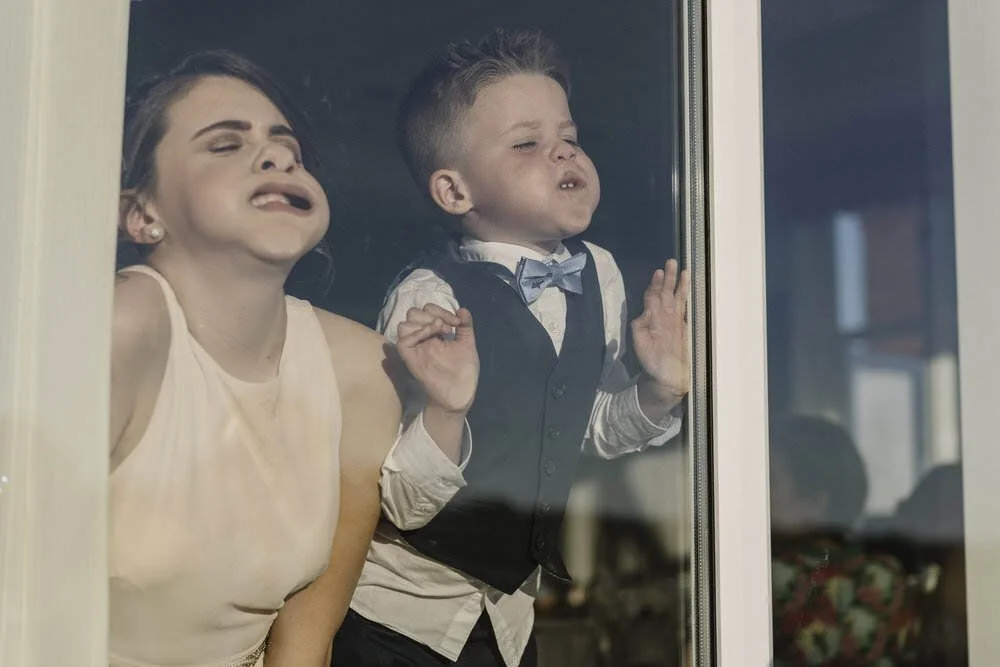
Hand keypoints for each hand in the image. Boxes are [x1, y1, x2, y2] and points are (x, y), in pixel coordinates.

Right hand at [396, 304, 478, 413]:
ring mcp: (416, 349)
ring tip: (440, 331)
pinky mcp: (411, 360)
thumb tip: (463, 309)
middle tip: (448, 328)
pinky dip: (417, 333)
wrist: (460, 394)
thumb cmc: (464, 371)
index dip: (441, 310)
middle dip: (432, 314)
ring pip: (404, 325)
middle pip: (413, 313)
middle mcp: (422, 339)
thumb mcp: (467, 344)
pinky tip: (433, 336)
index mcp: (434, 333)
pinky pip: (403, 341)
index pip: (427, 310)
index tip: (457, 322)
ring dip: (423, 322)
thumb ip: (466, 326)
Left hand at [631, 259, 689, 403]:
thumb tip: (645, 312)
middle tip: (670, 262)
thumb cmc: (650, 361)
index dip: (655, 285)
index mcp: (652, 319)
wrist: (666, 378)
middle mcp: (664, 316)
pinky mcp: (686, 327)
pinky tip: (690, 287)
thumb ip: (640, 327)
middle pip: (666, 293)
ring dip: (678, 283)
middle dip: (668, 278)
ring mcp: (675, 320)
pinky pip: (687, 308)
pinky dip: (688, 297)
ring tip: (681, 269)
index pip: (653, 297)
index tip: (658, 272)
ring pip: (677, 297)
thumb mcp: (639, 343)